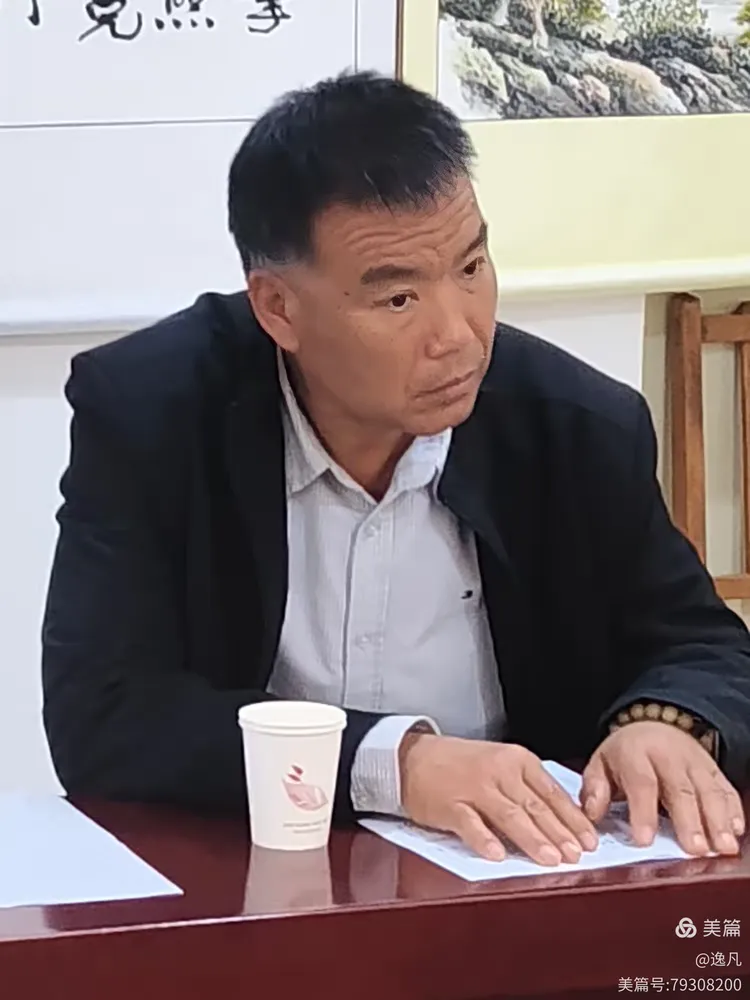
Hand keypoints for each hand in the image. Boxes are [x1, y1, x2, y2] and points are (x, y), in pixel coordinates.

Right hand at [399, 734, 598, 864]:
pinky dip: (484, 839)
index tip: (589, 840)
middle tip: (577, 856)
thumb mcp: (500, 763)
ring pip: (508, 815)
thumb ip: (528, 787)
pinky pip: (470, 823)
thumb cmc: (461, 764)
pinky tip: (497, 855)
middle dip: (559, 833)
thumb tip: (562, 820)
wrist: (414, 757)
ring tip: (549, 859)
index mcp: (516, 759)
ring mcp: (473, 787)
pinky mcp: (449, 804)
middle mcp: (498, 771)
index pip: (551, 792)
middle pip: (534, 805)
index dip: (572, 818)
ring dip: (531, 839)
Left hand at [581, 721, 744, 855]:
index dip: (643, 812)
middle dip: (689, 821)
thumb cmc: (627, 754)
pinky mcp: (713, 769)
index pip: (640, 783)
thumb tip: (592, 813)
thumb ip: (594, 788)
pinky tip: (735, 830)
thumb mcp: (601, 763)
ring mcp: (694, 762)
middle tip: (695, 849)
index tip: (644, 840)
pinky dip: (733, 809)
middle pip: (680, 790)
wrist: (655, 724)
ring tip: (721, 847)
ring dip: (717, 820)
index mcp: (635, 753)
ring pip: (708, 791)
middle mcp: (668, 756)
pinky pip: (726, 788)